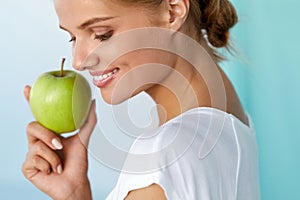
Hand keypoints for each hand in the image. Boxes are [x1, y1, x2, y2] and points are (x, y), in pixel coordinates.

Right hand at [22, 85, 95, 199]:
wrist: (75, 183)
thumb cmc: (78, 163)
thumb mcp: (83, 138)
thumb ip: (88, 120)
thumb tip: (93, 101)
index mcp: (49, 133)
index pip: (38, 115)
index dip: (31, 101)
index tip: (29, 88)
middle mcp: (37, 142)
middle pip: (32, 126)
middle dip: (46, 135)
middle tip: (60, 144)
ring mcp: (31, 154)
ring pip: (35, 145)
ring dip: (53, 156)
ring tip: (60, 163)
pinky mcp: (27, 167)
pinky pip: (34, 159)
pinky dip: (49, 165)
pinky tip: (53, 171)